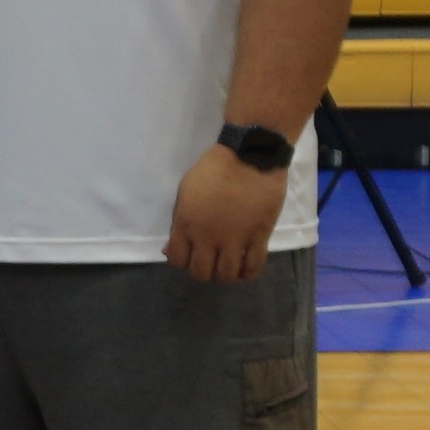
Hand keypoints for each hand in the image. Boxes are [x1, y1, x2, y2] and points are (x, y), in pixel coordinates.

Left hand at [164, 143, 286, 284]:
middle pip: (201, 273)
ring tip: (228, 265)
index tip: (191, 254)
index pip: (177, 260)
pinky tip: (245, 269)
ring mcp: (234, 238)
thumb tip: (170, 248)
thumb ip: (178, 222)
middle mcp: (207, 237)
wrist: (248, 155)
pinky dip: (248, 273)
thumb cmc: (213, 168)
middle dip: (204, 270)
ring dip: (225, 275)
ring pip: (226, 275)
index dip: (183, 261)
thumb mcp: (185, 192)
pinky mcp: (259, 236)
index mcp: (186, 224)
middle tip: (211, 260)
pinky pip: (253, 266)